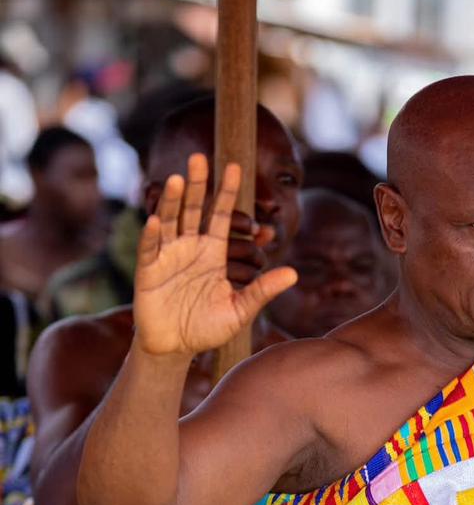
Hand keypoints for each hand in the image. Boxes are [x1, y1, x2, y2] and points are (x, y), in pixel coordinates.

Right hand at [134, 154, 296, 356]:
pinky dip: (152, 235)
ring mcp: (167, 256)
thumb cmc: (208, 327)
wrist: (177, 347)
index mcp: (213, 252)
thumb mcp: (240, 310)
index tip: (236, 167)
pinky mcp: (148, 271)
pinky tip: (156, 220)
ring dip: (174, 201)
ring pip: (170, 221)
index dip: (228, 192)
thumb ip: (263, 291)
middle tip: (200, 157)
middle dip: (197, 184)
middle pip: (194, 209)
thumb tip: (294, 273)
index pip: (222, 216)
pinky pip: (150, 248)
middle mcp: (190, 247)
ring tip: (179, 179)